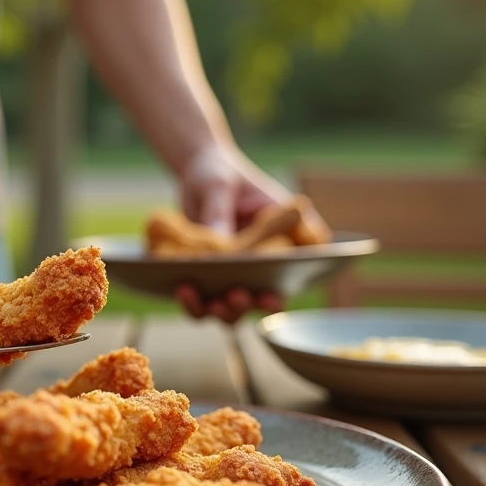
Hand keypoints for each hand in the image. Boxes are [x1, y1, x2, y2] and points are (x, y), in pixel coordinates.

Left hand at [175, 143, 291, 322]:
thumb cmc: (220, 174)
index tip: (275, 293)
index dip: (292, 283)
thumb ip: (219, 212)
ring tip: (209, 301)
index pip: (302, 261)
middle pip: (268, 294)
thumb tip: (218, 246)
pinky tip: (183, 289)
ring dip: (224, 311)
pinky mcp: (212, 280)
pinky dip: (194, 302)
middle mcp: (266, 262)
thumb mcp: (219, 184)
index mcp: (286, 235)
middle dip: (252, 303)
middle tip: (237, 295)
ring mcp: (239, 275)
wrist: (196, 178)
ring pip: (237, 307)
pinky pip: (204, 301)